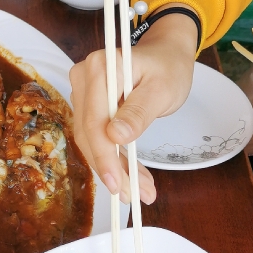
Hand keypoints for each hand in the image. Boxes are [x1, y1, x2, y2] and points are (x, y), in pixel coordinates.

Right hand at [69, 11, 197, 202]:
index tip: (117, 183)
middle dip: (110, 168)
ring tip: (138, 192)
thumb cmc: (168, 68)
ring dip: (114, 169)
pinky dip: (115, 159)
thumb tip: (115, 137)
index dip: (104, 155)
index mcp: (100, 69)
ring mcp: (84, 93)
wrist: (166, 55)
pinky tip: (132, 178)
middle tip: (133, 196)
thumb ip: (139, 112)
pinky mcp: (89, 106)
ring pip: (92, 140)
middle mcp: (84, 79)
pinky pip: (98, 137)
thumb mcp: (162, 89)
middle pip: (89, 134)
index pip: (94, 120)